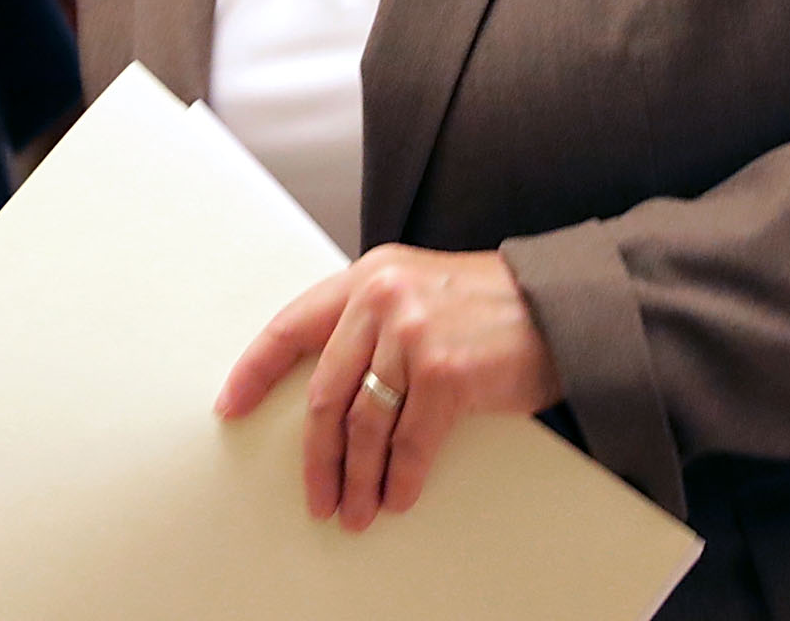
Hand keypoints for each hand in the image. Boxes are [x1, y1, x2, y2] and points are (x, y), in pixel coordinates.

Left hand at [216, 245, 563, 531]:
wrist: (558, 306)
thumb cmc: (489, 306)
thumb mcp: (416, 292)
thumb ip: (371, 325)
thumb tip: (331, 396)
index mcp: (366, 278)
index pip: (291, 326)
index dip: (256, 371)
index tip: (231, 405)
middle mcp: (381, 300)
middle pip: (324, 394)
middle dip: (315, 456)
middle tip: (314, 495)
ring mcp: (412, 335)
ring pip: (363, 426)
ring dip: (356, 478)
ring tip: (354, 510)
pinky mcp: (445, 373)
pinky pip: (409, 443)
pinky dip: (400, 478)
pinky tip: (397, 496)